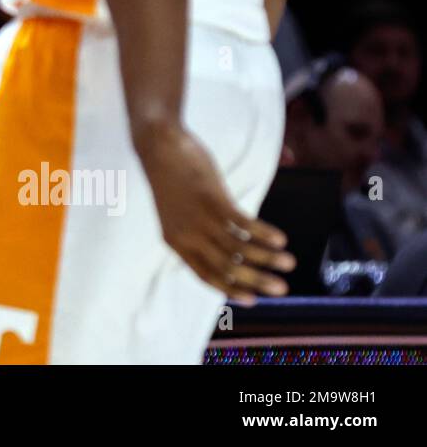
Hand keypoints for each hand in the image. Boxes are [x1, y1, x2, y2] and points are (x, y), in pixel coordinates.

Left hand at [136, 122, 294, 303]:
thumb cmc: (171, 180)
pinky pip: (243, 223)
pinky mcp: (211, 198)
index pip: (205, 275)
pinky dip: (264, 234)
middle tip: (282, 290)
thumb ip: (199, 234)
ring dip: (268, 258)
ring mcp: (199, 217)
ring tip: (289, 263)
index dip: (230, 289)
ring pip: (239, 248)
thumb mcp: (179, 214)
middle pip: (227, 267)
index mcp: (175, 242)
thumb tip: (230, 251)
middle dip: (257, 281)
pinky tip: (281, 239)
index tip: (253, 300)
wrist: (158, 146)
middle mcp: (187, 235)